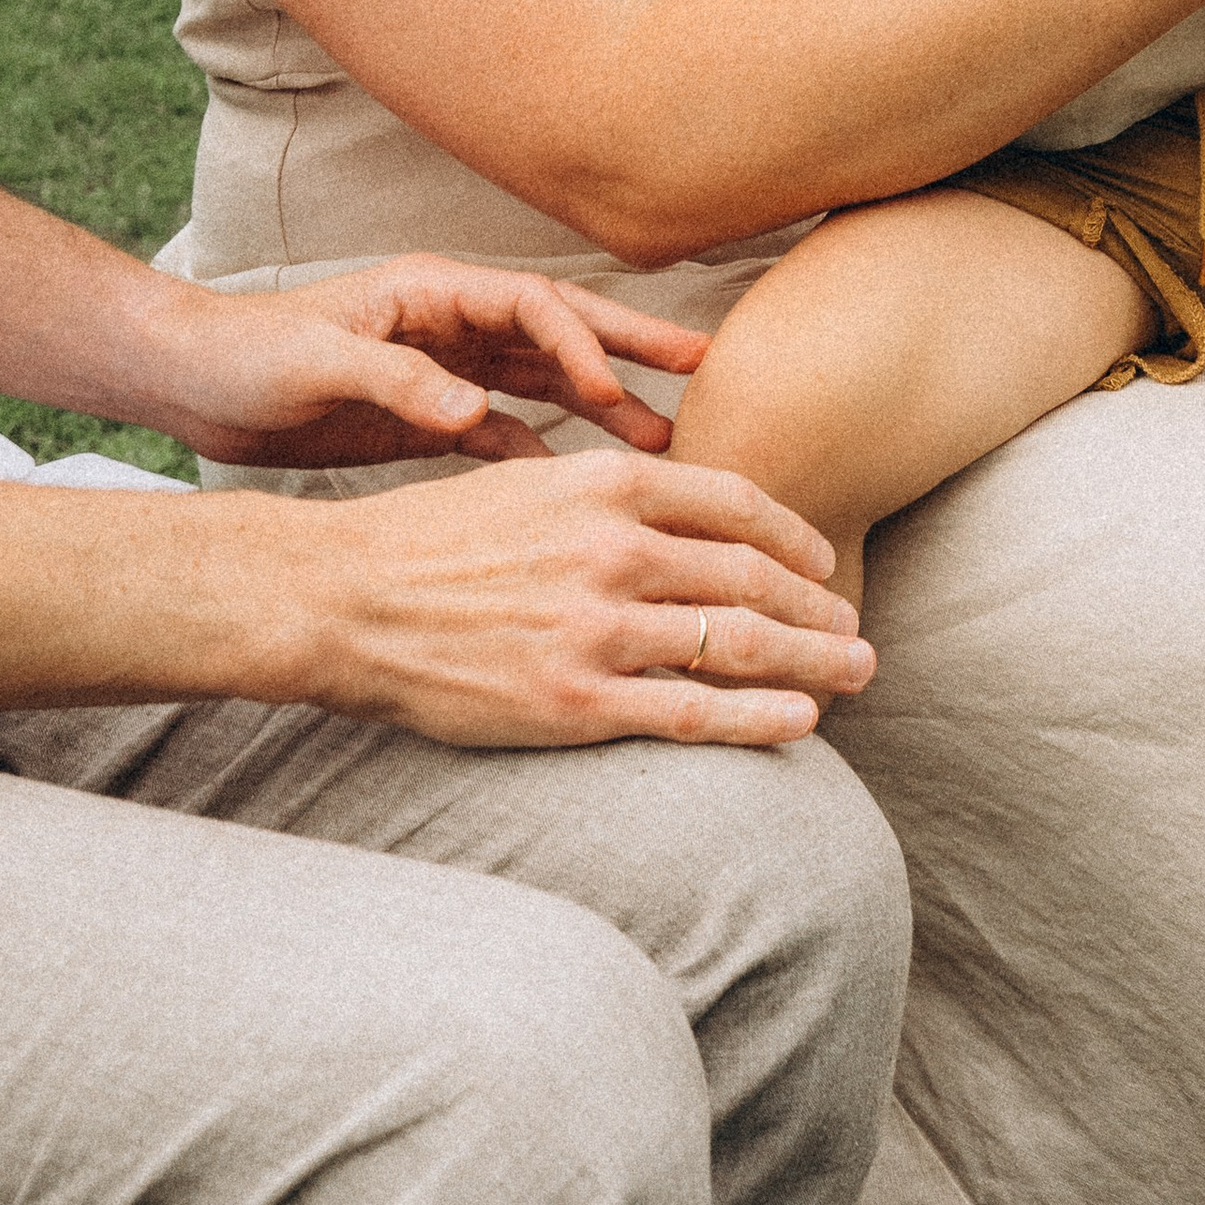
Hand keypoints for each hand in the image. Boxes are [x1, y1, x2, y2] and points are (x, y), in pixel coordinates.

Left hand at [142, 260, 714, 467]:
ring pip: (546, 383)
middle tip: (704, 368)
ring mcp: (448, 369)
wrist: (190, 381)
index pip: (533, 304)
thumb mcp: (317, 363)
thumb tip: (477, 410)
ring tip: (666, 439)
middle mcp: (453, 324)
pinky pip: (507, 433)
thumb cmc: (245, 356)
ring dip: (603, 406)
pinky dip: (546, 454)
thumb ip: (399, 380)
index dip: (579, 340)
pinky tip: (583, 489)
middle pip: (561, 331)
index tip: (611, 387)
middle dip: (632, 348)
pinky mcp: (430, 416)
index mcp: (434, 294)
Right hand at [292, 449, 875, 747]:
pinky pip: (692, 714)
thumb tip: (682, 514)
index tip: (823, 560)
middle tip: (859, 628)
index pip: (738, 505)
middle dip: (821, 607)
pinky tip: (801, 722)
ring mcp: (599, 628)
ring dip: (814, 662)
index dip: (795, 537)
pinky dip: (758, 717)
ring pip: (741, 644)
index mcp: (607, 484)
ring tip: (855, 674)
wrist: (345, 597)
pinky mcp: (575, 701)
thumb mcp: (532, 482)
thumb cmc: (433, 538)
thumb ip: (611, 494)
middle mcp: (616, 550)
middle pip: (755, 578)